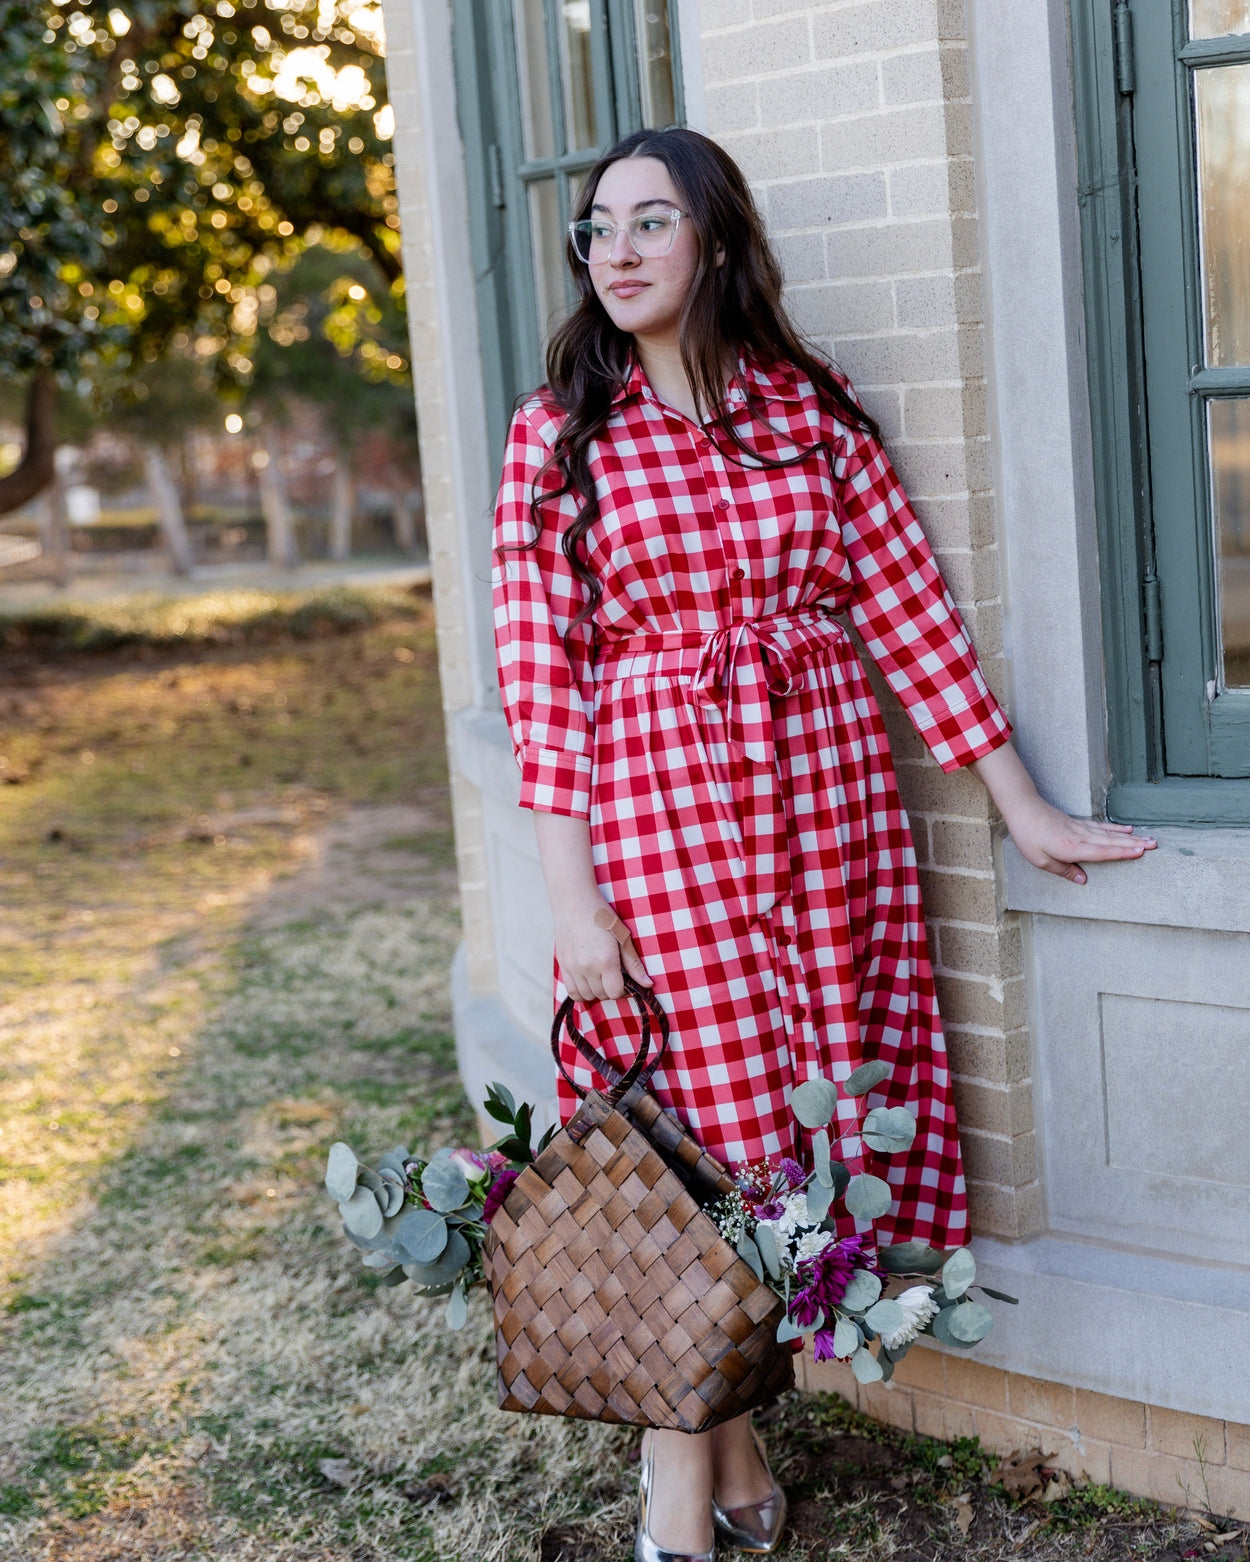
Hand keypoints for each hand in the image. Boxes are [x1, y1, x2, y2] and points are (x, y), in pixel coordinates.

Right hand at [554, 892, 651, 1001]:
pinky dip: (581, 992)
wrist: (574, 902)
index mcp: (606, 961)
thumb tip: (648, 984)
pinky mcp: (562, 965)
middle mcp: (588, 967)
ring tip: (601, 978)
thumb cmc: (602, 916)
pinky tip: (588, 982)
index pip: (615, 993)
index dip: (624, 990)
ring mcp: (573, 968)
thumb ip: (634, 964)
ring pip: (586, 995)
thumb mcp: (623, 937)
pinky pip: (572, 991)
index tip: (625, 981)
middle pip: (602, 995)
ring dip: (596, 991)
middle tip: (614, 976)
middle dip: (611, 989)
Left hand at [970, 742, 1156, 885]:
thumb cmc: (1028, 837)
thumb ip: (1064, 871)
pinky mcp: (1078, 823)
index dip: (1122, 852)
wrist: (1023, 809)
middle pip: (1111, 841)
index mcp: (1072, 847)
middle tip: (1155, 845)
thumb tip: (1084, 880)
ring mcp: (1081, 828)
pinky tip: (1127, 828)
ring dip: (1130, 836)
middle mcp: (1080, 837)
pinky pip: (1102, 827)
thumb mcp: (1041, 861)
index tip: (1140, 852)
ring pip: (1110, 833)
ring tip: (1148, 839)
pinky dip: (1116, 828)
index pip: (1102, 852)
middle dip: (1134, 843)